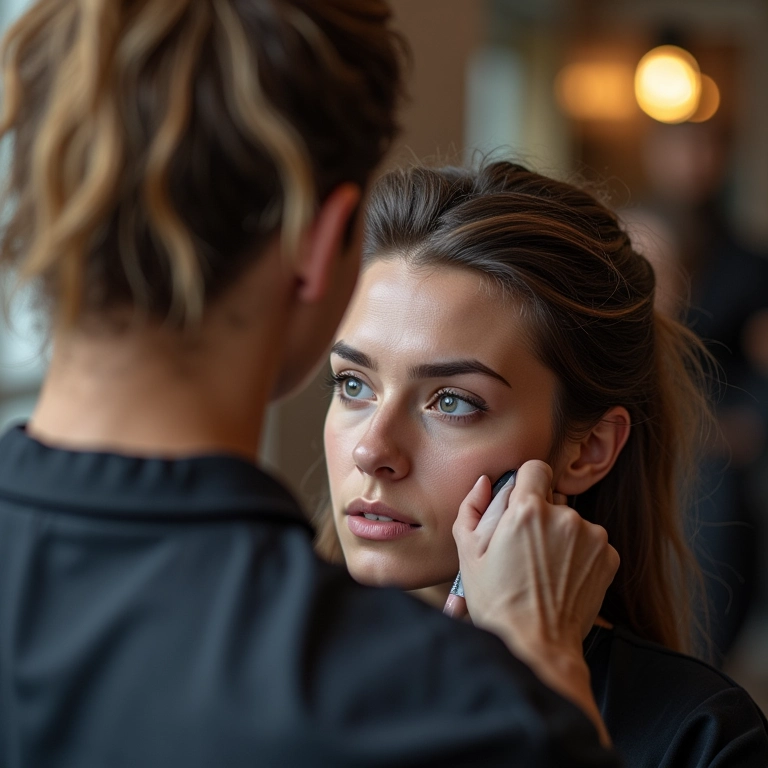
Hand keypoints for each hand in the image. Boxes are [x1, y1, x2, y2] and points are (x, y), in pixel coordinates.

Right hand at [452, 460, 618, 743]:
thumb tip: (485, 483)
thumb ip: (472, 507)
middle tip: (523, 549)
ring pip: (571, 522)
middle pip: (552, 499)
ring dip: (560, 536)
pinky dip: (579, 555)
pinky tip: (562, 578)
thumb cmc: (497, 601)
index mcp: (529, 509)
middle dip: (539, 516)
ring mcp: (592, 537)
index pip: (535, 468)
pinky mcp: (609, 557)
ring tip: (543, 569)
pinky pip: (590, 543)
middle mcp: (565, 516)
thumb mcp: (468, 553)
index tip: (518, 504)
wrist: (537, 646)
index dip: (525, 484)